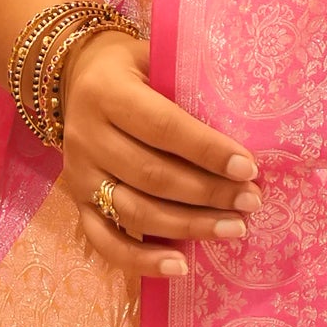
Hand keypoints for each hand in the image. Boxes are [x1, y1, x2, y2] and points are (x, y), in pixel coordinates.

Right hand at [57, 28, 258, 284]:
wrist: (75, 76)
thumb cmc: (134, 69)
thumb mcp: (156, 60)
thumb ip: (189, 86)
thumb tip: (251, 123)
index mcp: (107, 93)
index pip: (162, 127)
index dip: (207, 150)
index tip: (249, 168)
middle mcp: (87, 135)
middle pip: (152, 175)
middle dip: (208, 193)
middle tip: (251, 201)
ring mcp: (79, 173)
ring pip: (135, 211)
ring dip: (189, 226)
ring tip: (234, 228)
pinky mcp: (77, 202)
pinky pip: (105, 241)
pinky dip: (142, 261)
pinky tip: (180, 266)